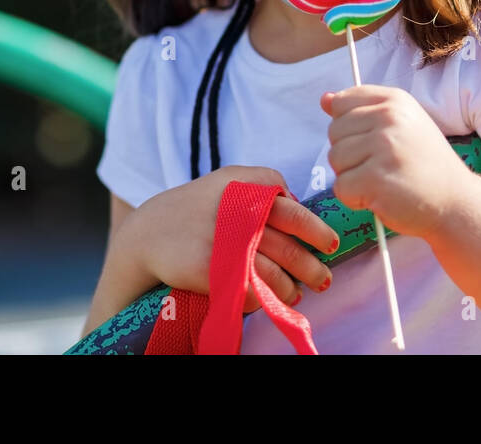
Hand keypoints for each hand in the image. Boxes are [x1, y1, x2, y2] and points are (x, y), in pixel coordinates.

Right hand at [135, 166, 338, 311]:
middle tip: (324, 279)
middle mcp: (238, 213)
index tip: (330, 245)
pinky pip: (250, 291)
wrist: (149, 232)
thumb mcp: (232, 180)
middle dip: (312, 267)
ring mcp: (224, 243)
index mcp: (248, 187)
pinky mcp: (211, 271)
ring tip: (296, 294)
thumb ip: (267, 187)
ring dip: (291, 289)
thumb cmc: (200, 205)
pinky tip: (266, 299)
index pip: (294, 213)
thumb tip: (304, 210)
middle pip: (289, 247)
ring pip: (274, 275)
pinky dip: (262, 299)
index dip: (317, 231)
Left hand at [321, 85, 474, 239]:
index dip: (348, 126)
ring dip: (352, 177)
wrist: (455, 202)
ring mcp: (383, 147)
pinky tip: (380, 197)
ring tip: (382, 181)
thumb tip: (325, 99)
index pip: (343, 102)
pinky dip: (354, 199)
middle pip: (335, 131)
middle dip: (349, 154)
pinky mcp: (376, 178)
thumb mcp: (402, 125)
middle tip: (380, 166)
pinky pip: (341, 187)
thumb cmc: (425, 164)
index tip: (369, 141)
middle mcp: (389, 118)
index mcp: (395, 100)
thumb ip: (363, 110)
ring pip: (335, 159)